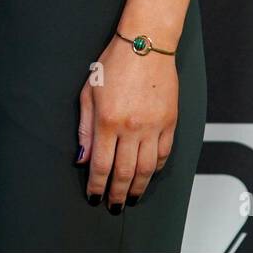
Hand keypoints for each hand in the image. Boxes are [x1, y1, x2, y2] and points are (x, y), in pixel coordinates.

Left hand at [76, 35, 177, 209]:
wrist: (145, 46)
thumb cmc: (113, 64)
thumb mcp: (89, 92)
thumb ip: (85, 127)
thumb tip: (82, 157)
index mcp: (107, 120)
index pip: (101, 164)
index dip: (97, 185)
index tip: (94, 196)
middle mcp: (131, 128)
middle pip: (125, 172)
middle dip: (117, 193)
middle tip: (113, 205)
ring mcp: (153, 127)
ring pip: (147, 169)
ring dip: (138, 187)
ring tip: (131, 198)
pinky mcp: (170, 124)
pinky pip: (164, 154)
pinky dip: (156, 169)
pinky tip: (148, 174)